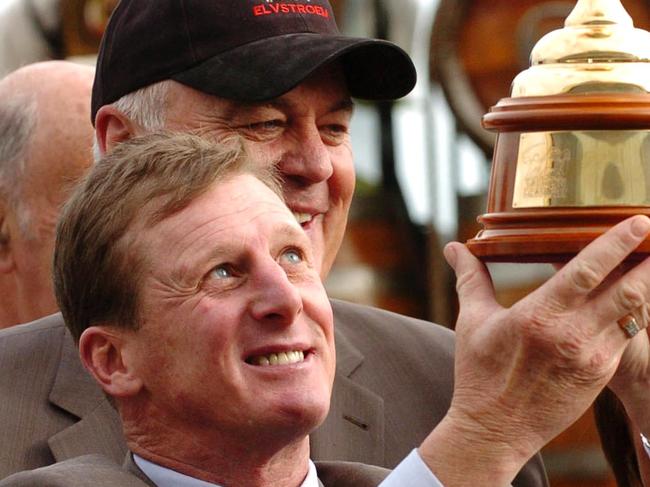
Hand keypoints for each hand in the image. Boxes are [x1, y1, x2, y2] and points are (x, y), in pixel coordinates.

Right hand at [419, 215, 649, 486]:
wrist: (495, 430)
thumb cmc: (479, 373)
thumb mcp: (472, 321)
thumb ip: (470, 278)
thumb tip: (453, 248)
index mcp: (537, 316)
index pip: (587, 270)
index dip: (616, 243)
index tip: (637, 222)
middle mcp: (571, 335)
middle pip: (627, 289)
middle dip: (647, 259)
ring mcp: (592, 357)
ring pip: (635, 312)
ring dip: (647, 284)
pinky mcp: (601, 374)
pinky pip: (626, 335)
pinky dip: (635, 312)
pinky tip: (634, 298)